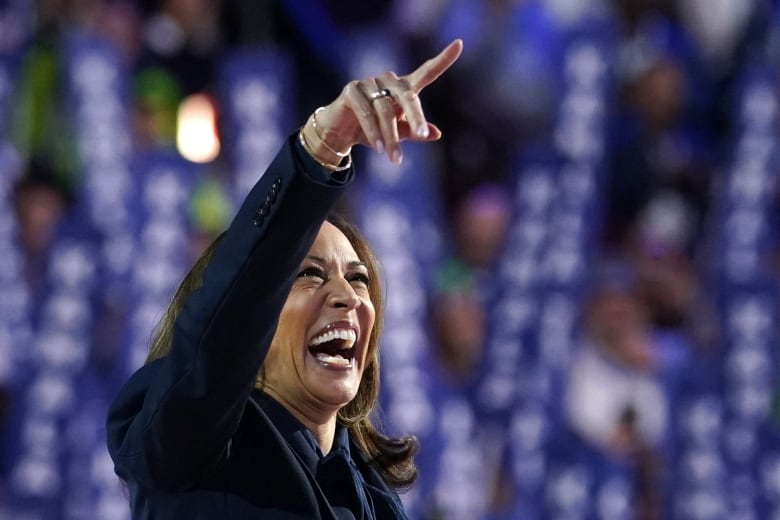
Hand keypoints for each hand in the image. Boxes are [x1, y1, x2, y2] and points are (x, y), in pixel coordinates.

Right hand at [302, 39, 462, 165]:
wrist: (340, 135)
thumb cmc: (372, 132)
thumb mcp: (396, 135)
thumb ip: (414, 132)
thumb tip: (436, 133)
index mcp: (403, 89)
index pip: (426, 72)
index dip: (443, 59)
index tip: (459, 44)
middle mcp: (388, 81)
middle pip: (408, 95)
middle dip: (416, 117)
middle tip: (422, 135)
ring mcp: (369, 83)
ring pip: (386, 110)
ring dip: (391, 137)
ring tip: (394, 158)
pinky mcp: (351, 90)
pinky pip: (367, 113)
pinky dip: (374, 132)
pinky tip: (378, 147)